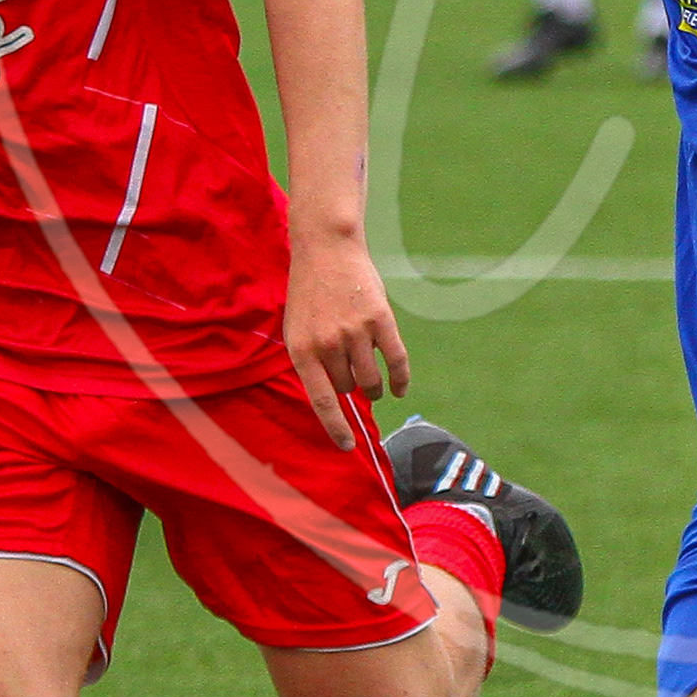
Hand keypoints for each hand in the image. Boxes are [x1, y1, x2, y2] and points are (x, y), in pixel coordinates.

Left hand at [282, 226, 411, 446]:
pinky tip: (400, 389)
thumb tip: (335, 400)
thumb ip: (312, 363)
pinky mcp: (380, 320)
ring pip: (371, 379)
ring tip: (375, 386)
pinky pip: (396, 361)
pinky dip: (400, 380)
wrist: (326, 249)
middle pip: (349, 388)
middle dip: (352, 389)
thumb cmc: (309, 294)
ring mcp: (355, 332)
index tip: (346, 446)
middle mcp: (328, 344)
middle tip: (352, 378)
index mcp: (302, 350)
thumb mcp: (296, 329)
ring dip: (375, 388)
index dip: (335, 428)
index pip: (322, 401)